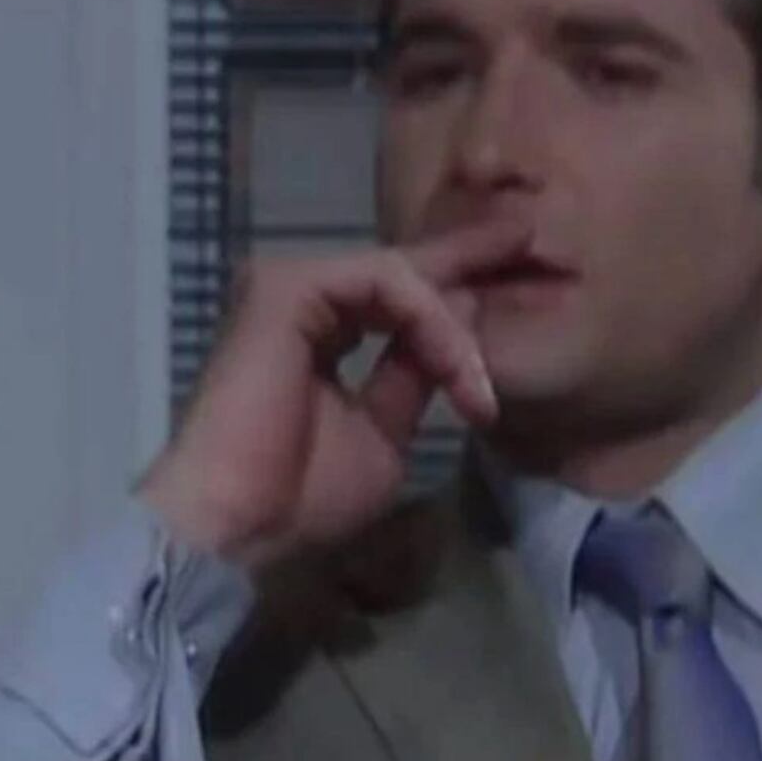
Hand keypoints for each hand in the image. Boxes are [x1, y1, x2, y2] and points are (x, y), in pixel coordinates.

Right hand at [138, 218, 530, 567]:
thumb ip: (413, 378)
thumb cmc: (299, 499)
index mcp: (320, 337)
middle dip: (462, 255)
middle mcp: (303, 303)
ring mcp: (290, 289)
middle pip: (397, 268)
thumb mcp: (383, 435)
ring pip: (398, 277)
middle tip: (521, 233)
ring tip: (478, 383)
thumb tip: (459, 322)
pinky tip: (453, 364)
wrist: (239, 527)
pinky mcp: (285, 287)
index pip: (394, 299)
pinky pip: (382, 284)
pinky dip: (428, 321)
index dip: (451, 286)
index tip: (509, 268)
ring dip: (451, 329)